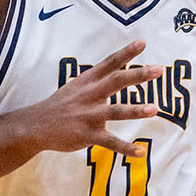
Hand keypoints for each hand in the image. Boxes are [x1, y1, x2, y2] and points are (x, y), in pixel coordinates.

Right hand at [16, 40, 162, 155]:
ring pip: (116, 111)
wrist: (36, 125)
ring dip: (136, 110)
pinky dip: (126, 148)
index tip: (143, 43)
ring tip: (154, 109)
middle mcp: (90, 95)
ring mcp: (89, 115)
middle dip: (138, 75)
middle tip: (159, 69)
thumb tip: (116, 67)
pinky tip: (141, 152)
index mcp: (88, 81)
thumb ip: (97, 78)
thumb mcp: (76, 86)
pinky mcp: (87, 135)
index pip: (109, 63)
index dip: (126, 52)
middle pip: (117, 81)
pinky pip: (110, 142)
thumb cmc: (60, 105)